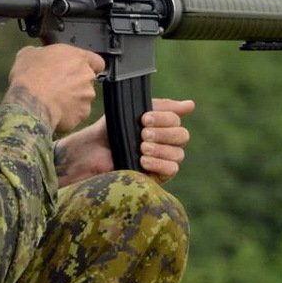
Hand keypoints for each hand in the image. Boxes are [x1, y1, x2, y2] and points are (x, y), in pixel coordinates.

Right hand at [6, 44, 103, 133]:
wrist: (30, 102)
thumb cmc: (30, 76)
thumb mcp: (28, 54)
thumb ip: (41, 52)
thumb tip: (39, 54)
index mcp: (79, 58)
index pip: (97, 61)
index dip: (88, 66)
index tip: (76, 69)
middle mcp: (87, 76)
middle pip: (87, 80)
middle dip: (76, 84)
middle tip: (57, 86)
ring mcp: (86, 97)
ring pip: (82, 98)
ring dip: (72, 100)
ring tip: (53, 101)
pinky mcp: (82, 115)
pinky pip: (76, 114)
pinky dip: (68, 114)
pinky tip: (53, 112)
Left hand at [55, 97, 195, 185]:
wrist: (90, 152)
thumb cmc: (109, 131)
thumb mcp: (132, 112)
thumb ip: (161, 107)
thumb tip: (191, 105)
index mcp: (161, 126)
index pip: (176, 120)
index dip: (164, 118)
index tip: (144, 118)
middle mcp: (165, 143)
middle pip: (182, 136)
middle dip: (163, 133)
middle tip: (143, 134)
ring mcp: (162, 161)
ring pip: (178, 154)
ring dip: (160, 149)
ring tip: (141, 147)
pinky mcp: (156, 177)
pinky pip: (171, 170)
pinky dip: (159, 163)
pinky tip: (143, 160)